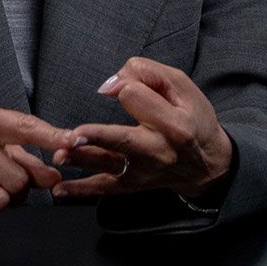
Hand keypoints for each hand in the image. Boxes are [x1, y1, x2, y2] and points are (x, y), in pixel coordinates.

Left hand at [53, 59, 232, 198]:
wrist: (206, 164)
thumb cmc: (193, 119)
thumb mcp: (182, 87)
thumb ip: (148, 74)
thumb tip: (111, 83)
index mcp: (174, 123)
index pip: (139, 98)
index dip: (125, 86)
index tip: (123, 85)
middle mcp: (157, 150)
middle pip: (124, 140)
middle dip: (98, 136)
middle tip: (75, 135)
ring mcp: (142, 171)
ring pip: (108, 165)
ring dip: (82, 160)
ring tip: (60, 155)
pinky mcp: (131, 184)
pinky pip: (103, 188)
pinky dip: (80, 191)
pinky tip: (60, 189)